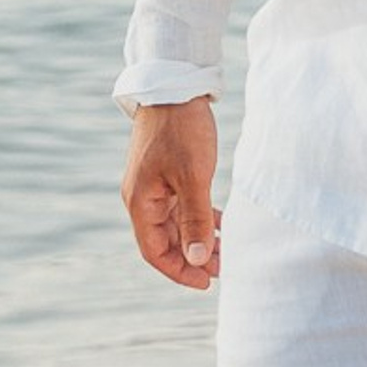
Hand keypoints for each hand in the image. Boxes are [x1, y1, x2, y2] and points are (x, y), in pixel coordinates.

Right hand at [121, 97, 220, 289]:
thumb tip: (196, 259)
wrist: (176, 84)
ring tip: (226, 251)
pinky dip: (200, 217)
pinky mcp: (168, 171)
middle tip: (224, 267)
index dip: (179, 271)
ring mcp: (155, 184)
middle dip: (193, 257)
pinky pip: (182, 205)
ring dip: (198, 238)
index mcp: (140, 202)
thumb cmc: (181, 129)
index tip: (206, 281)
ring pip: (176, 223)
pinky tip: (220, 223)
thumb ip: (195, 220)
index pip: (155, 251)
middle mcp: (143, 196)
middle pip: (166, 240)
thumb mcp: (193, 177)